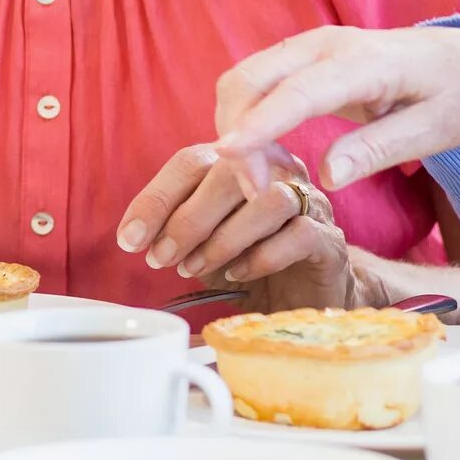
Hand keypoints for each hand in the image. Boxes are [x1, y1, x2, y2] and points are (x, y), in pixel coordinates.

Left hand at [116, 144, 359, 309]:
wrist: (306, 297)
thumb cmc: (248, 262)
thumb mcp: (201, 245)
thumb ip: (173, 231)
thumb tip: (132, 236)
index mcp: (239, 162)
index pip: (191, 161)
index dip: (156, 198)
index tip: (130, 239)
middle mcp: (276, 170)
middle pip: (228, 174)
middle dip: (185, 220)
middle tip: (161, 259)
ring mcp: (309, 201)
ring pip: (267, 200)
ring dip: (222, 238)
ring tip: (196, 268)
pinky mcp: (330, 238)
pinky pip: (299, 234)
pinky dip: (261, 256)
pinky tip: (238, 274)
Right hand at [211, 25, 459, 190]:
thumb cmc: (455, 96)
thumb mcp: (434, 130)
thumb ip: (379, 149)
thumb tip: (327, 177)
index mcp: (365, 62)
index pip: (299, 91)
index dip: (259, 123)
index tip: (227, 153)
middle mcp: (326, 44)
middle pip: (253, 78)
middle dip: (235, 132)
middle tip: (254, 191)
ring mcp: (308, 46)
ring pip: (243, 78)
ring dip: (235, 126)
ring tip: (262, 178)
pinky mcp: (299, 57)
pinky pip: (253, 81)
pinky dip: (243, 117)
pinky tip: (265, 154)